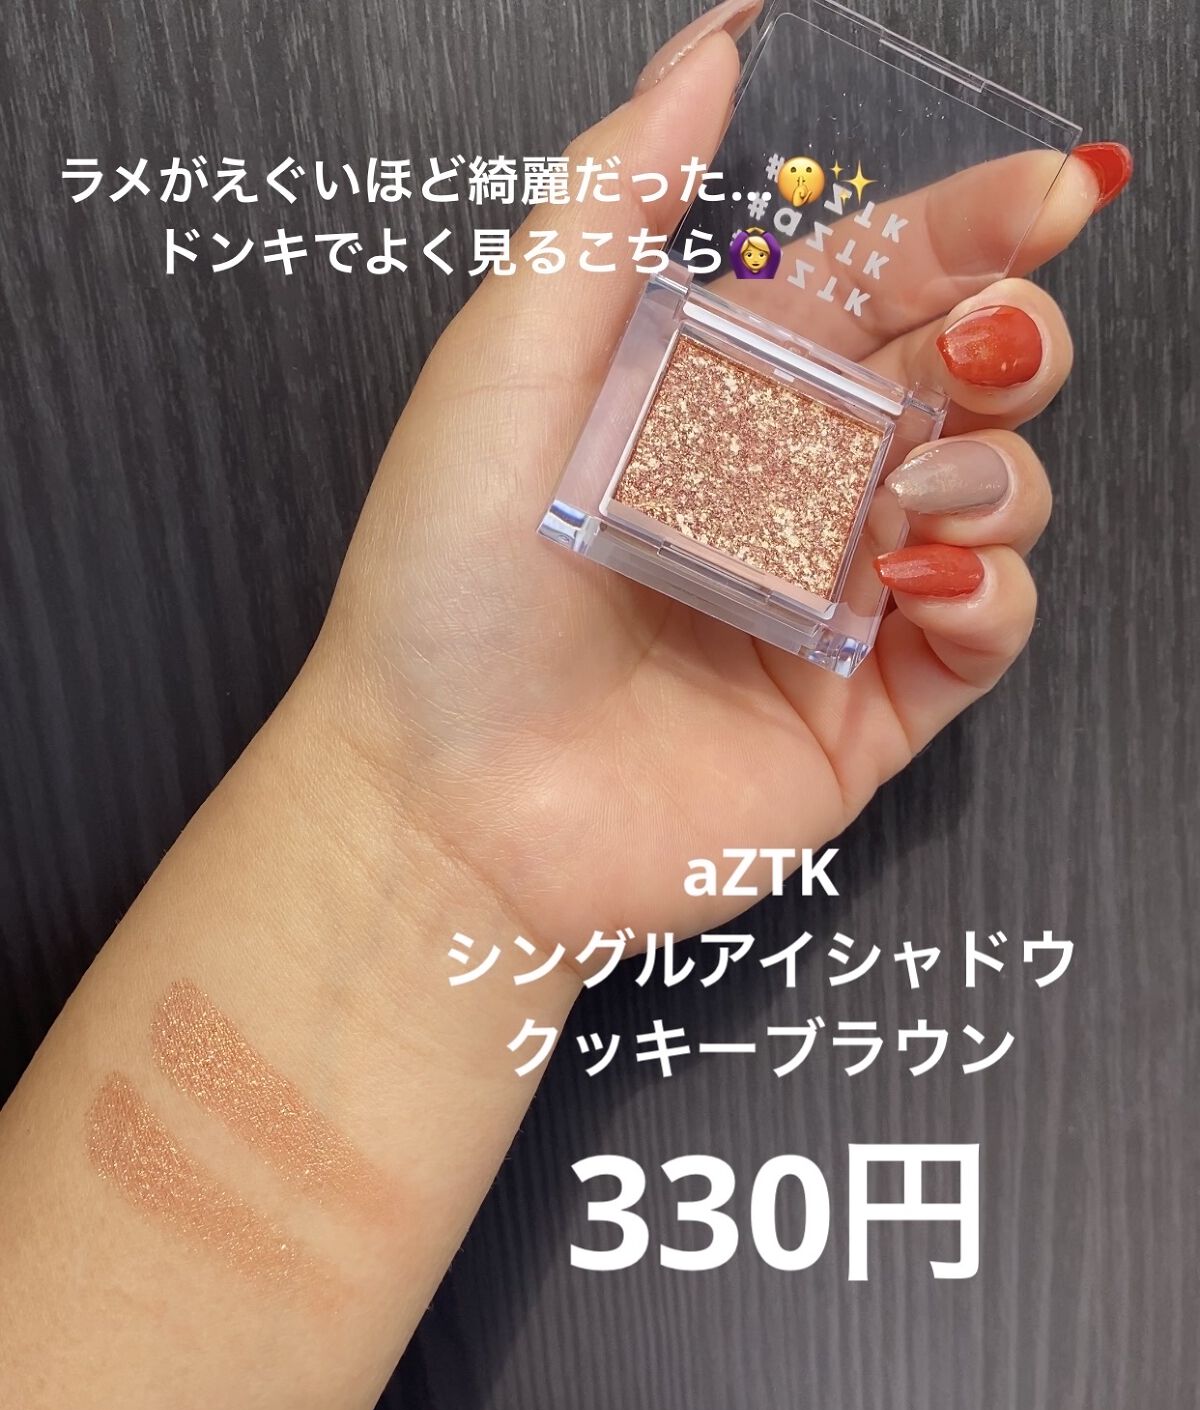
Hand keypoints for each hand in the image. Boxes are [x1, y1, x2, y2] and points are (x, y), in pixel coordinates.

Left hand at [315, 3, 1127, 955]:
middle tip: (996, 334)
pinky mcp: (863, 706)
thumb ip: (616, 203)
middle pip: (955, 383)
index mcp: (711, 398)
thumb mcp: (509, 359)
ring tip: (906, 493)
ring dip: (992, 470)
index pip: (873, 289)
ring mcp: (828, 602)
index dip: (963, 231)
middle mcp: (781, 493)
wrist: (443, 802)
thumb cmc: (445, 594)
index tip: (1040, 194)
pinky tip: (917, 579)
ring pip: (993, 497)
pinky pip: (987, 629)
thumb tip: (703, 59)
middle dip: (1010, 338)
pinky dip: (989, 590)